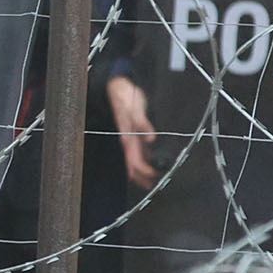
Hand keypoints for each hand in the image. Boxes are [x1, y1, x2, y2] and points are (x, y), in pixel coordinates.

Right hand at [106, 74, 158, 189]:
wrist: (118, 87)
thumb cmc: (126, 97)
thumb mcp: (135, 109)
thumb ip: (143, 123)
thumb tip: (150, 139)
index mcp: (128, 138)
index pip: (135, 161)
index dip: (144, 172)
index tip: (154, 178)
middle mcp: (128, 140)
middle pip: (134, 164)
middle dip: (142, 177)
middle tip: (153, 186)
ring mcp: (130, 137)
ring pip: (135, 159)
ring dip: (142, 171)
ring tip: (151, 181)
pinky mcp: (134, 132)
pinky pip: (138, 150)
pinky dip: (144, 159)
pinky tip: (151, 161)